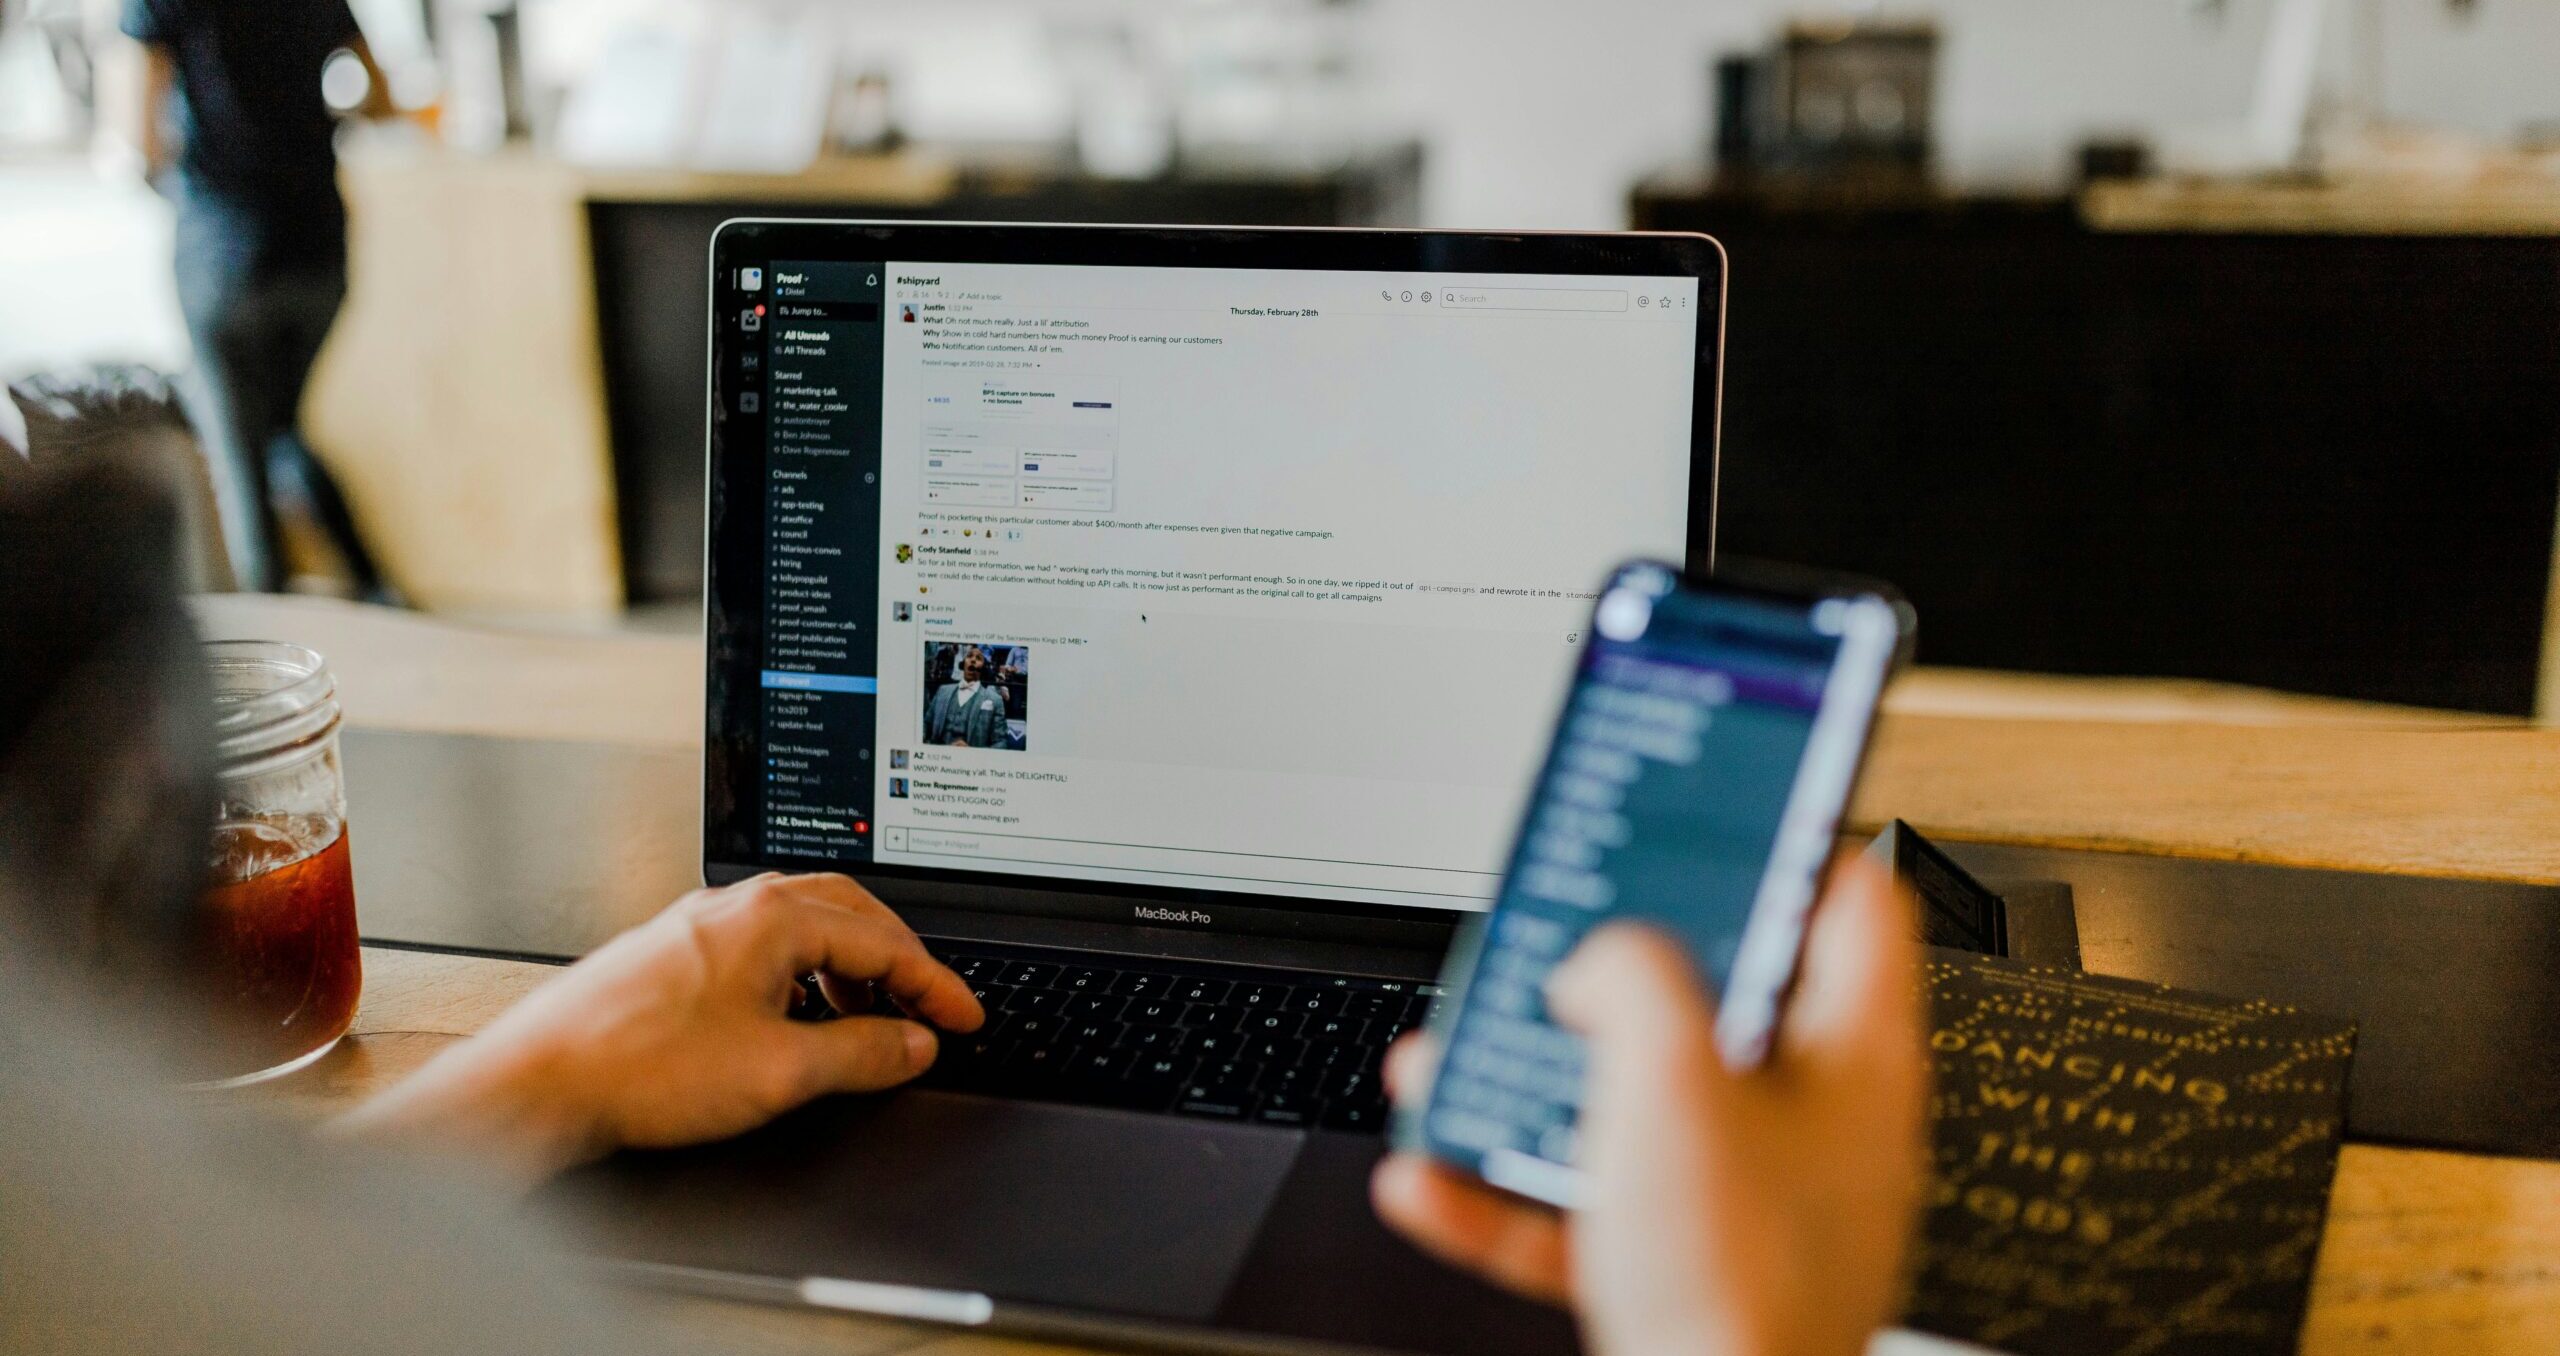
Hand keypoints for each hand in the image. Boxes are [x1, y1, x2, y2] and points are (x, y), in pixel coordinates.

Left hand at [333, 873, 981, 1184]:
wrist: (540, 1082)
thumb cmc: (640, 1067)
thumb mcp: (780, 1071)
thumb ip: (863, 1054)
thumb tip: (914, 1042)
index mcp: (771, 916)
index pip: (882, 940)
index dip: (934, 985)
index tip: (964, 1017)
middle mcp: (735, 907)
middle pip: (848, 915)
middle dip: (899, 961)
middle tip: (930, 1005)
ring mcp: (700, 927)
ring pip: (802, 930)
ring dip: (849, 971)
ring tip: (871, 1023)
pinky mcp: (673, 956)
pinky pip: (762, 950)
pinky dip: (803, 979)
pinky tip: (799, 1022)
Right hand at [1373, 856, 1925, 1355]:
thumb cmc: (1736, 1285)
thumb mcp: (1668, 1078)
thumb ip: (1630, 978)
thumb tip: (1599, 962)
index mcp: (1854, 1061)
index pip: (1848, 903)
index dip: (1782, 840)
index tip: (1719, 806)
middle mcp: (1815, 1131)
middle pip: (1714, 1006)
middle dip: (1608, 975)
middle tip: (1555, 939)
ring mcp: (1751, 1208)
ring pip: (1631, 1110)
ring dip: (1533, 1083)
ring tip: (1457, 1061)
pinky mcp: (1687, 1276)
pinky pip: (1585, 1210)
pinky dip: (1506, 1191)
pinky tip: (1433, 1177)